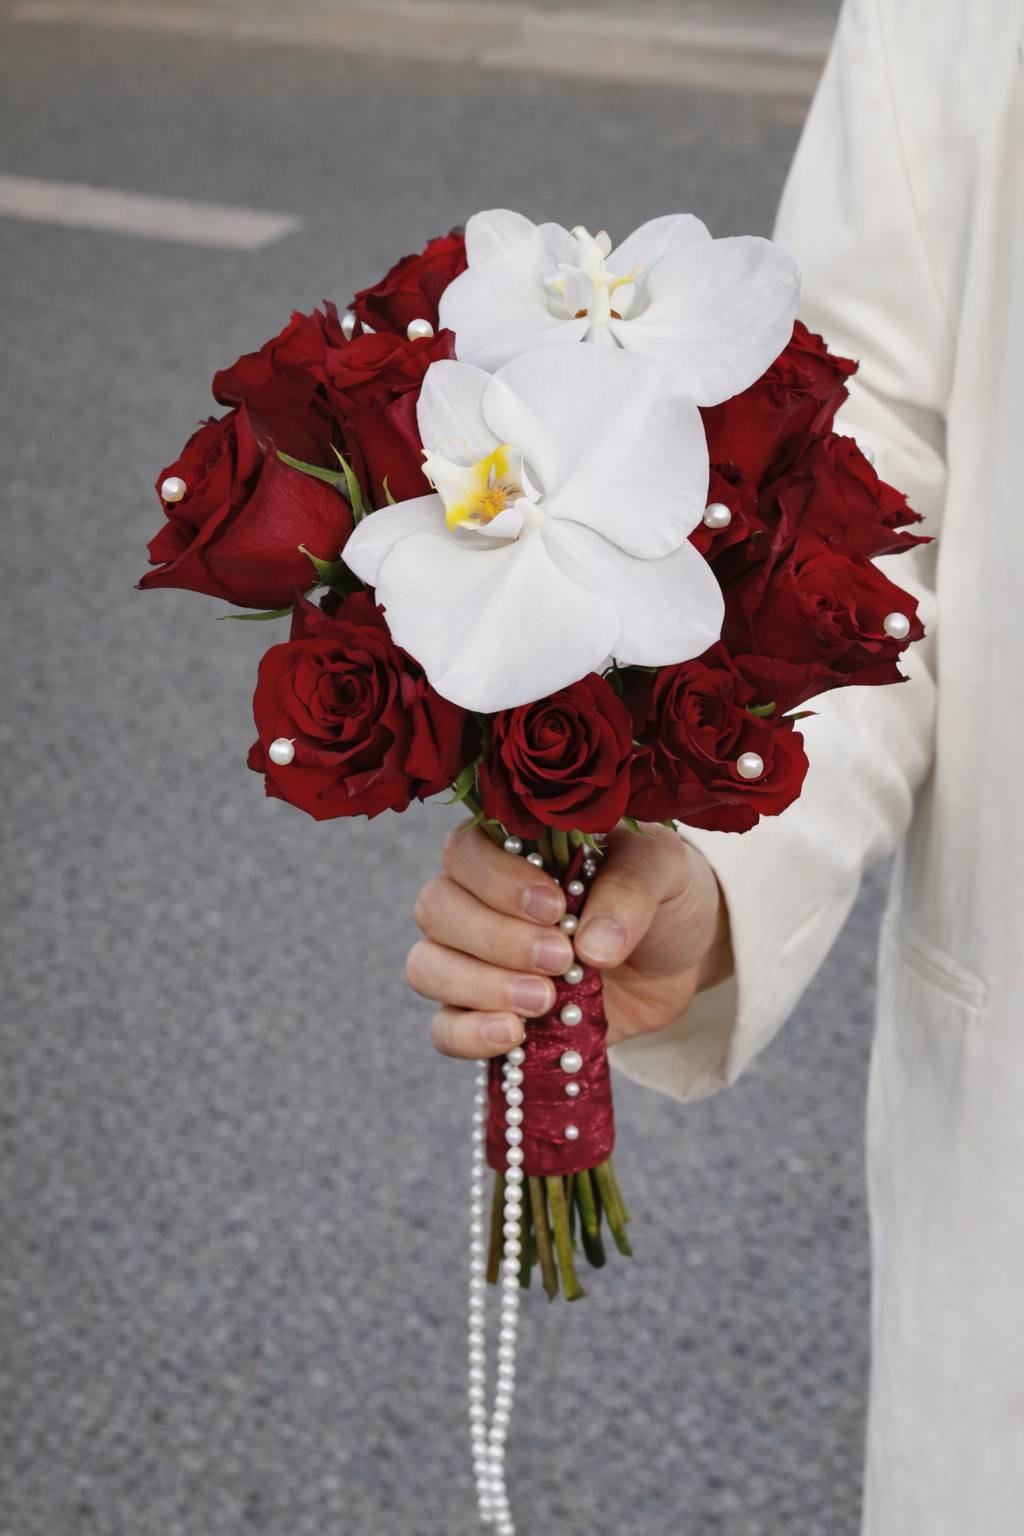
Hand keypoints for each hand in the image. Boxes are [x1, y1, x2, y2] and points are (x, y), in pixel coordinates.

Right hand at [406, 822, 732, 1059]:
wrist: (684, 953)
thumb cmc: (664, 892)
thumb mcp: (664, 870)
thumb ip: (630, 890)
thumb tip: (595, 946)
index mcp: (513, 847)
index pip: (465, 852)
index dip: (497, 881)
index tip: (554, 906)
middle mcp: (479, 898)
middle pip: (437, 910)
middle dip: (496, 940)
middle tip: (560, 959)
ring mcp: (477, 959)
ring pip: (428, 967)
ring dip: (478, 986)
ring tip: (542, 1000)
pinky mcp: (490, 1013)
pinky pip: (444, 1027)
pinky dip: (467, 1035)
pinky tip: (511, 1036)